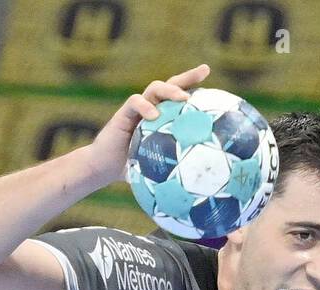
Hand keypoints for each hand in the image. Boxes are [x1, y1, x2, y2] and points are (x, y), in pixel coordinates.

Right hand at [82, 64, 210, 185]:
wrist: (102, 168)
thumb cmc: (132, 170)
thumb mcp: (157, 170)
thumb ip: (175, 171)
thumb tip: (203, 189)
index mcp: (163, 118)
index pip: (181, 99)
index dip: (198, 91)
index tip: (217, 87)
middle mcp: (152, 108)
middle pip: (171, 85)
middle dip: (188, 76)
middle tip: (204, 71)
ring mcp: (138, 108)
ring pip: (155, 88)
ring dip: (170, 90)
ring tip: (183, 98)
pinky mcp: (123, 113)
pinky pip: (135, 102)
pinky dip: (145, 106)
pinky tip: (154, 116)